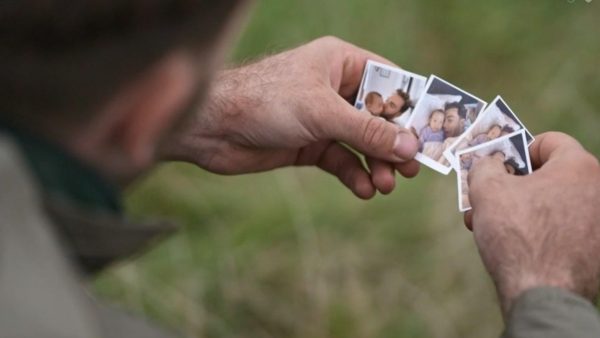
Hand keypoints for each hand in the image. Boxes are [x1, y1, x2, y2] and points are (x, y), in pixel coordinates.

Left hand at [163, 36, 418, 198]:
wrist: (213, 127)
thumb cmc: (265, 101)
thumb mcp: (323, 114)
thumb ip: (368, 132)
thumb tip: (411, 146)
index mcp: (341, 62)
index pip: (390, 83)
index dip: (411, 110)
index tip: (432, 136)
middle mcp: (334, 88)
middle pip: (378, 118)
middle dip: (394, 144)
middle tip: (411, 169)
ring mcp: (322, 118)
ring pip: (361, 143)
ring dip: (376, 164)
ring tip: (387, 184)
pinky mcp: (309, 144)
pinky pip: (341, 160)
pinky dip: (354, 175)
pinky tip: (363, 189)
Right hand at [465, 132, 599, 316]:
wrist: (542, 293)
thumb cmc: (516, 233)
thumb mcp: (486, 188)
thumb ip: (486, 165)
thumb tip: (490, 163)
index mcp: (578, 167)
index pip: (550, 141)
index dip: (520, 149)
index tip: (502, 167)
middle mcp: (598, 191)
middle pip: (551, 176)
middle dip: (514, 186)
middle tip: (488, 198)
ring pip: (554, 205)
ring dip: (521, 210)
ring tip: (490, 226)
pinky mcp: (597, 251)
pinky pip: (564, 230)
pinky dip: (540, 232)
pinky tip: (513, 247)